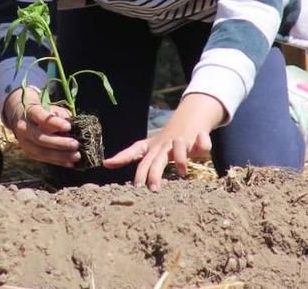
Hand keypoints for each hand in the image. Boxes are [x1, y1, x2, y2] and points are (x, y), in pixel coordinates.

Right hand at [2, 87, 80, 166]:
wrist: (19, 114)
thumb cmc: (40, 109)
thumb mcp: (49, 106)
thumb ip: (60, 114)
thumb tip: (72, 125)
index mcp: (29, 111)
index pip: (40, 117)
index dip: (54, 123)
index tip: (69, 127)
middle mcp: (23, 127)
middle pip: (40, 138)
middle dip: (60, 143)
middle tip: (76, 144)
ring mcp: (24, 142)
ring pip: (41, 152)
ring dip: (60, 155)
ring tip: (76, 156)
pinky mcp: (28, 152)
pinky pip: (43, 159)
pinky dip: (57, 162)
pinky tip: (70, 163)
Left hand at [103, 93, 223, 190]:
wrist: (188, 118)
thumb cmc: (164, 141)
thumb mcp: (147, 148)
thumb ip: (128, 155)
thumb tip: (104, 163)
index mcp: (152, 147)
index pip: (135, 152)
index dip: (125, 160)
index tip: (118, 172)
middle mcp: (165, 145)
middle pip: (156, 159)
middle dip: (153, 173)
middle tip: (151, 189)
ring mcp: (181, 141)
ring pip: (179, 148)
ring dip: (180, 160)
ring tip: (182, 173)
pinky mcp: (198, 139)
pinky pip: (202, 143)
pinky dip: (203, 145)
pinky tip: (202, 153)